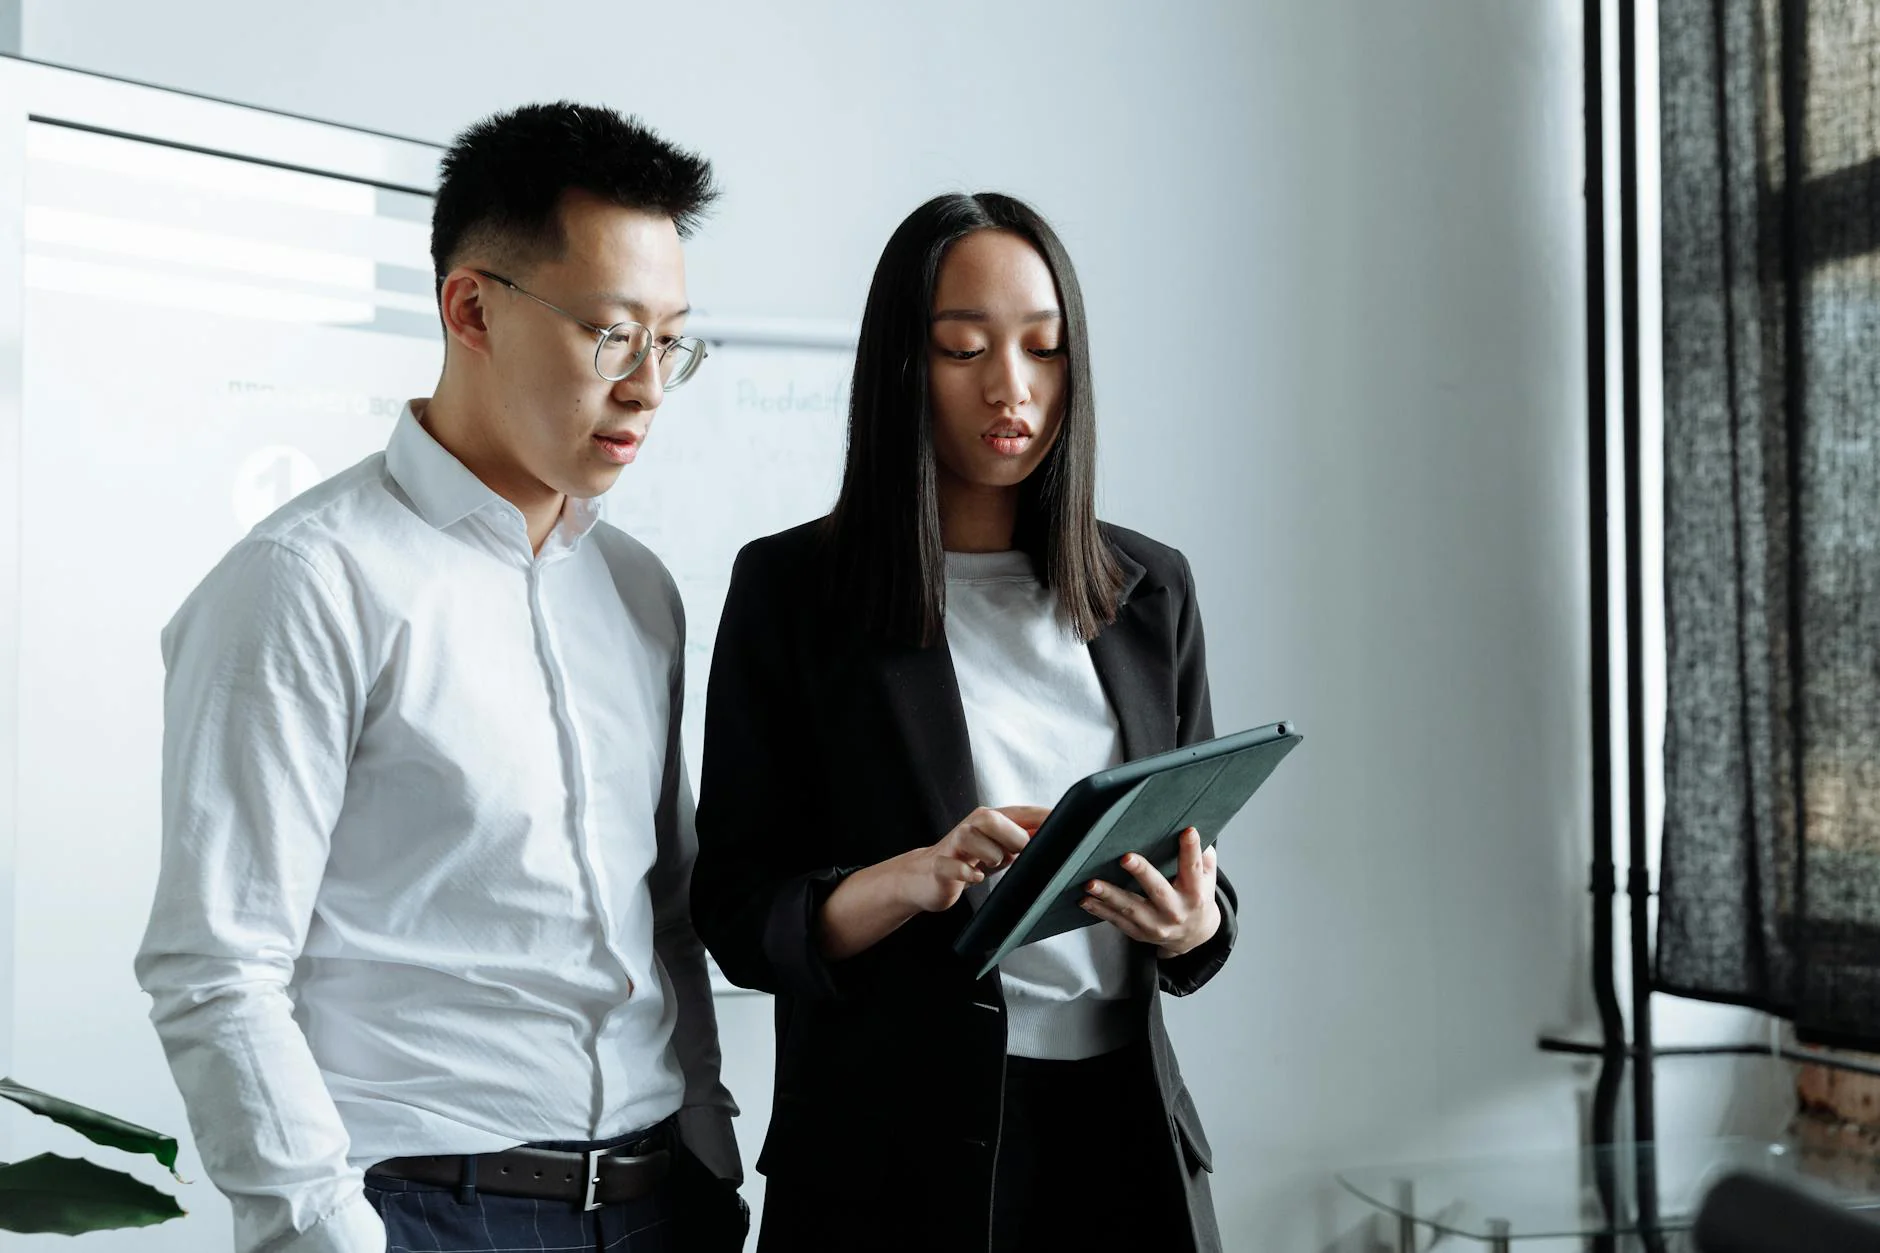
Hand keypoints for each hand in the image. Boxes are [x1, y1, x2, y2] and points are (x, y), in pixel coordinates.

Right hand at [893, 805, 1047, 913]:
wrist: (926, 877)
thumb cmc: (969, 860)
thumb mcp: (1000, 848)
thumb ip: (1023, 839)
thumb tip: (1057, 835)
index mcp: (988, 820)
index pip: (1019, 812)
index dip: (1042, 816)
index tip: (1066, 824)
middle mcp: (970, 827)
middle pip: (992, 818)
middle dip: (1012, 838)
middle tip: (1016, 855)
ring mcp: (953, 846)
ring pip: (970, 838)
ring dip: (989, 855)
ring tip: (990, 866)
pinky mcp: (940, 866)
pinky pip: (954, 866)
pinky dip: (968, 872)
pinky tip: (975, 876)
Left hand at [1079, 827, 1220, 958]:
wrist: (1193, 936)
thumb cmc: (1197, 898)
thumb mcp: (1207, 879)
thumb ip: (1204, 858)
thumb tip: (1194, 830)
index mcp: (1195, 895)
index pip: (1193, 869)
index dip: (1191, 850)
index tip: (1187, 831)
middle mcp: (1176, 912)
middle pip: (1157, 891)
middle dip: (1141, 873)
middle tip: (1125, 858)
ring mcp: (1156, 925)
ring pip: (1130, 909)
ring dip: (1108, 895)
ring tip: (1090, 883)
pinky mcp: (1140, 933)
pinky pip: (1117, 921)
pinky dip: (1100, 910)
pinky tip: (1086, 900)